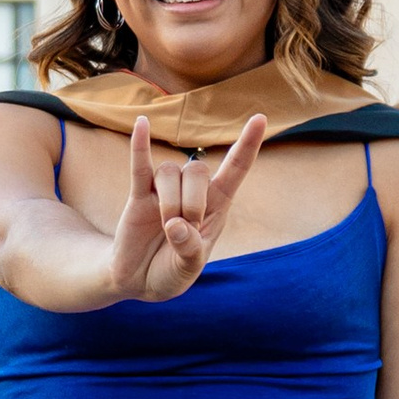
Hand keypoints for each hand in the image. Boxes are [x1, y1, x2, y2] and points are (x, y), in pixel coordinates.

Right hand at [103, 114, 267, 302]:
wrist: (138, 280)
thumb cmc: (170, 272)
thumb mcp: (188, 270)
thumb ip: (189, 250)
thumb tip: (175, 224)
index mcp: (216, 208)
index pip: (235, 169)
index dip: (247, 145)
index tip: (260, 118)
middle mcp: (193, 192)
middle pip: (198, 171)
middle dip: (192, 202)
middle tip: (182, 230)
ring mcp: (164, 191)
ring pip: (169, 172)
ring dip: (170, 201)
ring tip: (166, 227)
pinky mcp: (139, 195)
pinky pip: (140, 165)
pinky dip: (140, 145)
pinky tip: (142, 123)